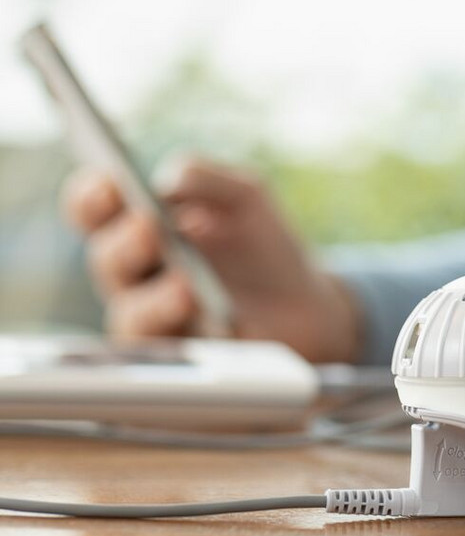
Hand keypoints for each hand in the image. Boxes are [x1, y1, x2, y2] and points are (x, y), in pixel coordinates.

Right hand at [62, 157, 361, 362]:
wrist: (301, 301)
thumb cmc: (260, 243)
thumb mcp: (245, 196)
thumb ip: (207, 179)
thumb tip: (170, 179)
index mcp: (139, 223)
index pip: (94, 209)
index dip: (91, 196)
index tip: (109, 183)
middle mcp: (134, 270)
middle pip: (107, 258)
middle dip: (127, 242)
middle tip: (151, 227)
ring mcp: (151, 315)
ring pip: (132, 311)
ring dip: (156, 298)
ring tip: (186, 285)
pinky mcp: (177, 356)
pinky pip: (166, 354)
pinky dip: (186, 337)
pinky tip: (208, 319)